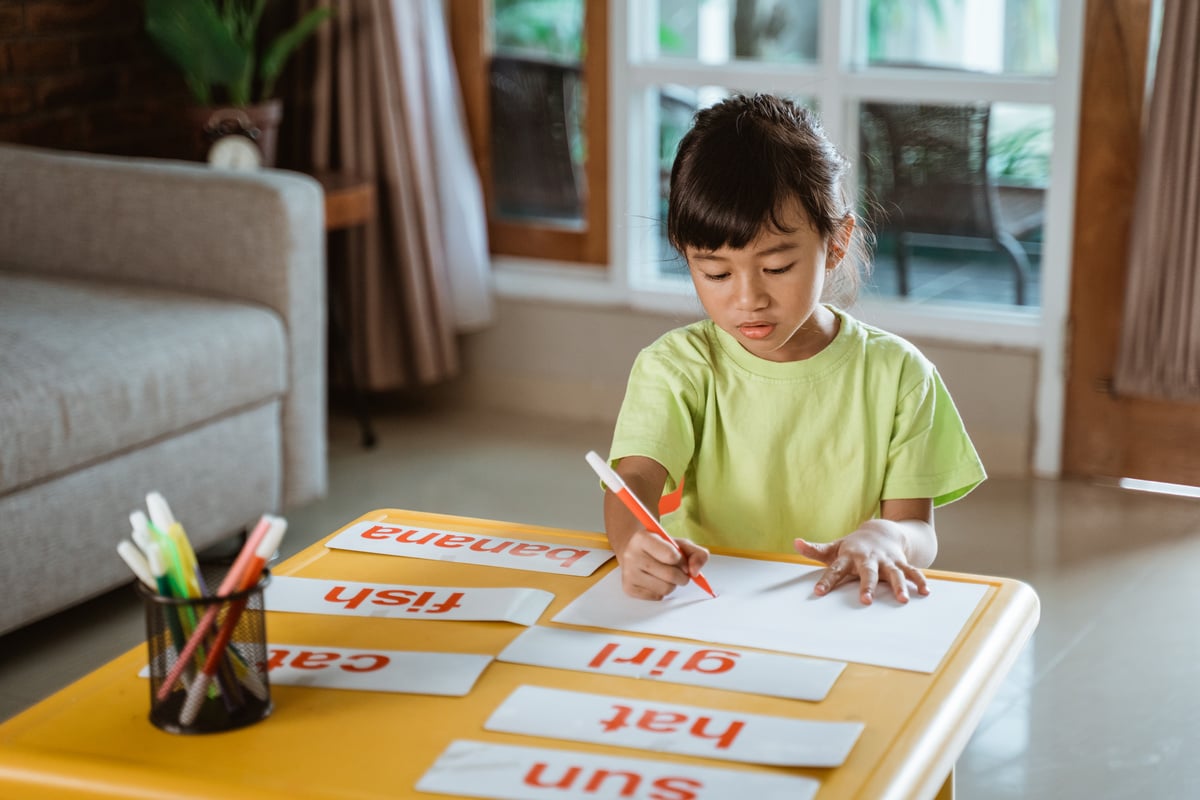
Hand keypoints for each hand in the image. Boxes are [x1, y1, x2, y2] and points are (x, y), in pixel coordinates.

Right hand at [616, 529, 709, 600]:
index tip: (680, 559)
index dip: (682, 561)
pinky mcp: (629, 589)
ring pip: (666, 589)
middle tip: (679, 571)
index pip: (671, 556)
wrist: (634, 552)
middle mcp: (631, 555)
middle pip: (671, 575)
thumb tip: (695, 572)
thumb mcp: (679, 543)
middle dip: (682, 576)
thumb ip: (697, 553)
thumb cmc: (659, 547)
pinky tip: (656, 580)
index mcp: (642, 538)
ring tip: (665, 574)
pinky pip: (658, 597)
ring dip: (672, 584)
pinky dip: (662, 591)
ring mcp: (629, 573)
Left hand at [794, 520, 929, 604]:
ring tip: (902, 600)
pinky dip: (919, 580)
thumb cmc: (852, 547)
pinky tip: (925, 592)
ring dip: (899, 586)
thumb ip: (815, 550)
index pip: (834, 570)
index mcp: (849, 557)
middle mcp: (869, 559)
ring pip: (894, 573)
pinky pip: (912, 572)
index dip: (826, 581)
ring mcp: (887, 561)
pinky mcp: (901, 563)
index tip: (818, 592)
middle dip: (867, 586)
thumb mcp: (834, 547)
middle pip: (868, 573)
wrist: (881, 531)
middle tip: (866, 600)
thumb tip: (795, 542)